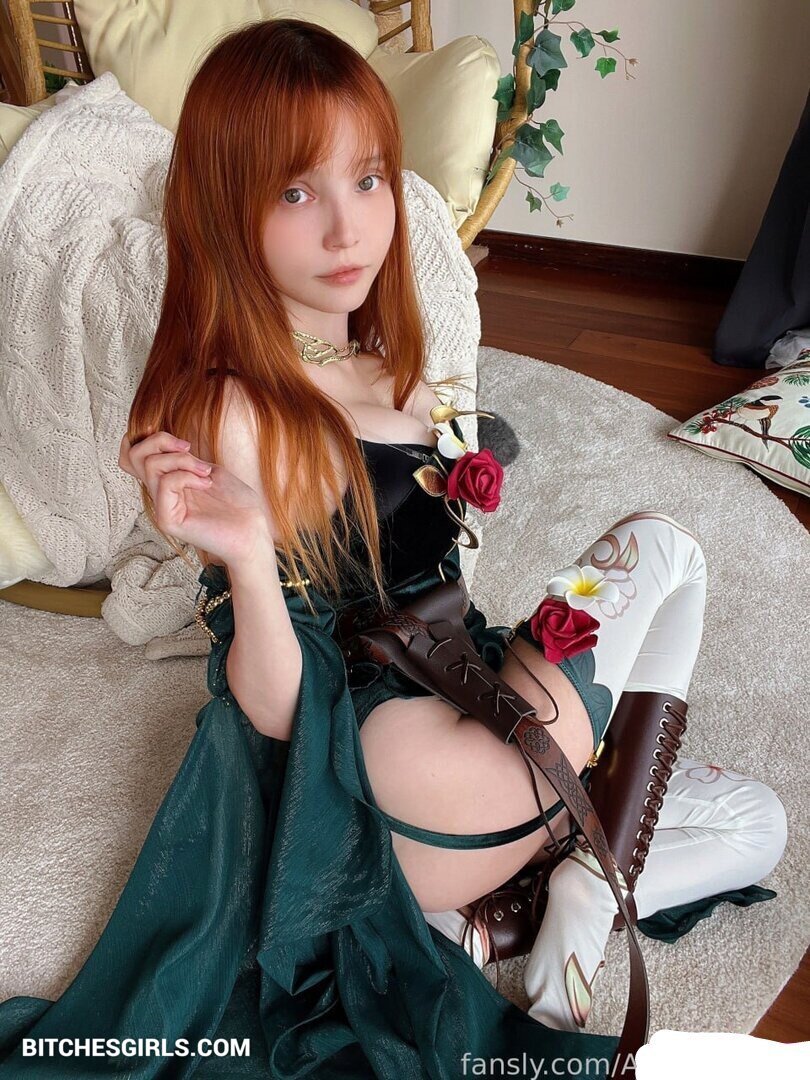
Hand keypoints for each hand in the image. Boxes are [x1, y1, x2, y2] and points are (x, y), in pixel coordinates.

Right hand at [118, 431, 272, 565]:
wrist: (252, 529)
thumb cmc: (236, 501)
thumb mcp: (206, 468)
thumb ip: (181, 457)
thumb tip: (161, 443)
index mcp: (165, 480)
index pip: (130, 455)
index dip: (142, 438)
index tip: (176, 440)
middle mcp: (159, 494)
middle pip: (134, 454)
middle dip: (161, 441)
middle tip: (190, 449)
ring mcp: (161, 508)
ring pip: (150, 465)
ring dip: (182, 459)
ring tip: (206, 472)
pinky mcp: (167, 520)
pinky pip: (166, 484)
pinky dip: (188, 476)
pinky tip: (207, 484)